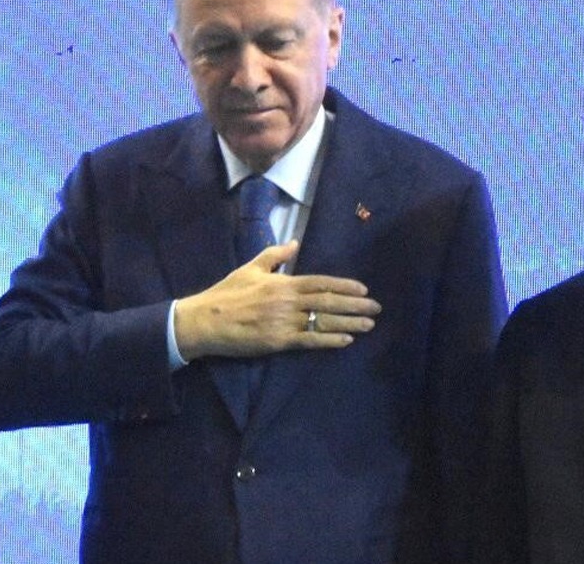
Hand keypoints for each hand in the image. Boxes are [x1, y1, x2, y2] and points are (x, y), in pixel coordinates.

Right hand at [173, 240, 380, 361]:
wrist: (206, 320)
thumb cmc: (227, 294)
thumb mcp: (250, 268)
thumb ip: (274, 255)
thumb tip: (295, 242)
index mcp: (282, 282)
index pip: (320, 282)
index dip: (344, 286)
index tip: (363, 290)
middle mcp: (287, 301)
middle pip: (327, 302)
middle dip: (354, 305)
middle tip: (376, 309)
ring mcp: (284, 322)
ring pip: (322, 321)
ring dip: (348, 323)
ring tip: (368, 325)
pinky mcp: (278, 341)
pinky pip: (309, 340)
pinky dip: (329, 340)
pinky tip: (346, 341)